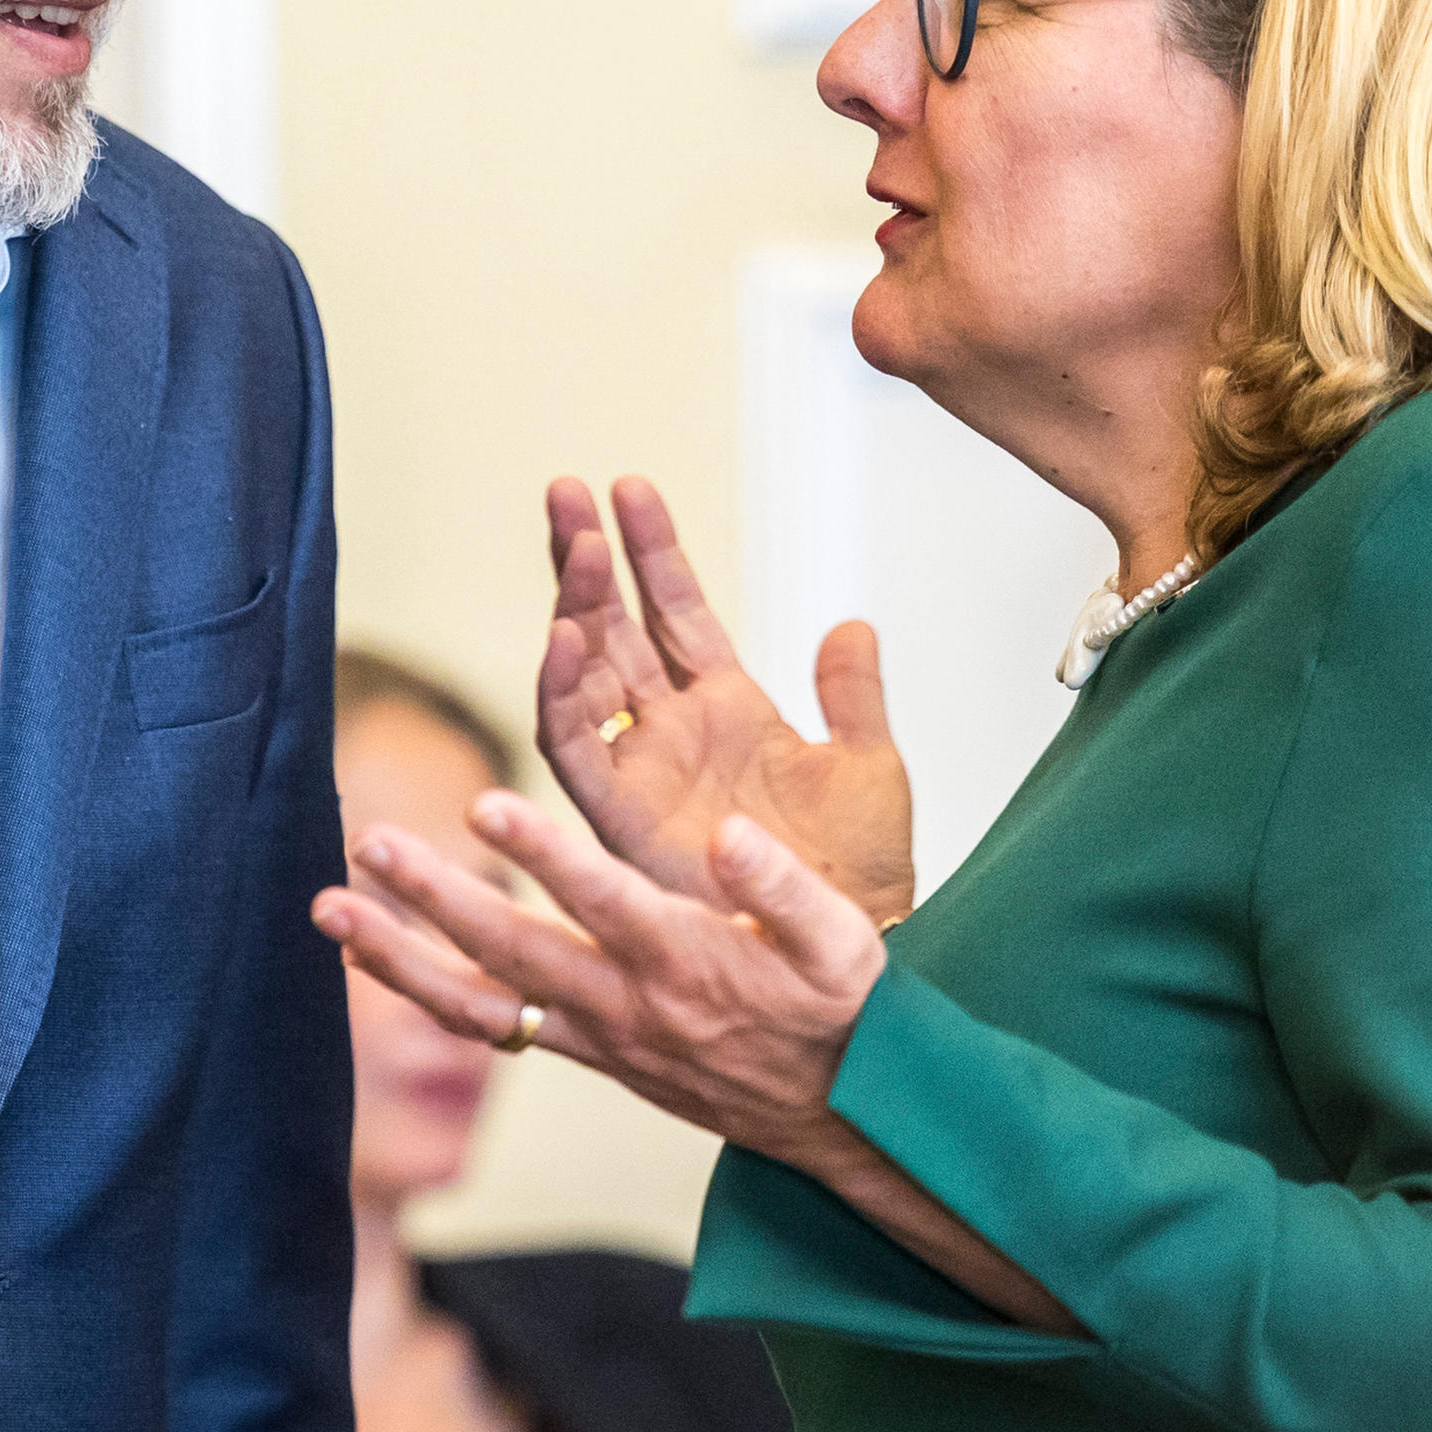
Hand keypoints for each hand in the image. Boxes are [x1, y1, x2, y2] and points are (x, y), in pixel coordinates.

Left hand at [314, 783, 880, 1162]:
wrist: (840, 1118)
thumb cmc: (843, 1015)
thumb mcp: (845, 943)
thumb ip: (786, 887)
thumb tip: (732, 834)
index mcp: (690, 961)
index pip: (603, 903)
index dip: (544, 855)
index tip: (484, 806)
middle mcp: (629, 1004)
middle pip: (512, 950)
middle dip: (433, 899)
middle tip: (369, 844)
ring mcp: (599, 1035)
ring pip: (478, 1003)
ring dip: (398, 957)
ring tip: (328, 909)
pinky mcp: (588, 1053)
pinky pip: (490, 1029)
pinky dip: (427, 992)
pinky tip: (373, 955)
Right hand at [539, 476, 914, 922]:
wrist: (854, 946)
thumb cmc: (861, 875)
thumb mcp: (870, 763)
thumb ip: (853, 692)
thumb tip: (853, 623)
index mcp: (729, 709)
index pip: (677, 610)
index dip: (654, 550)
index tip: (629, 486)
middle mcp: (674, 733)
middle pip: (615, 627)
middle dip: (588, 559)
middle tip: (566, 490)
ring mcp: (644, 770)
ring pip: (587, 675)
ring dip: (575, 607)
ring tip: (579, 545)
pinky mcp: (622, 818)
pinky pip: (575, 749)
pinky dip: (562, 693)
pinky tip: (566, 637)